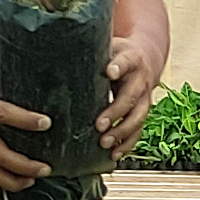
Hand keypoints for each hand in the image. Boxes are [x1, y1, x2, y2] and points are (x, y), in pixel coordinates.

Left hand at [98, 15, 171, 158]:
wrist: (146, 59)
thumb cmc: (118, 53)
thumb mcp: (108, 45)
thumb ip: (91, 49)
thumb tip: (54, 45)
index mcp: (132, 58)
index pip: (126, 61)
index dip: (119, 66)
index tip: (109, 71)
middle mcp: (141, 79)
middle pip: (131, 97)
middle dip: (116, 111)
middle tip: (99, 124)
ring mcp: (145, 98)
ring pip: (137, 118)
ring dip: (122, 132)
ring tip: (105, 142)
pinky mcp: (143, 113)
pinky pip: (139, 131)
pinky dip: (128, 144)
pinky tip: (115, 154)